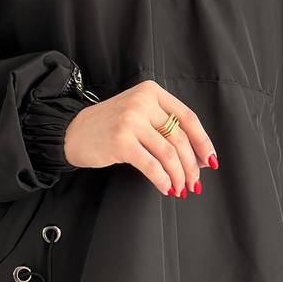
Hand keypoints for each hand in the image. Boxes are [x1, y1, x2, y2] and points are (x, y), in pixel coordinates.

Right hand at [64, 79, 217, 196]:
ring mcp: (131, 120)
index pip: (188, 118)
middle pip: (179, 137)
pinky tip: (165, 188)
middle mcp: (142, 102)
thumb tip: (200, 156)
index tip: (210, 160)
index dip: (202, 141)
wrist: (72, 132)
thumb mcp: (139, 115)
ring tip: (180, 188)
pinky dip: (162, 179)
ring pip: (168, 152)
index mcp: (152, 92)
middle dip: (191, 165)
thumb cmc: (110, 126)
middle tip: (194, 182)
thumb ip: (166, 127)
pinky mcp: (121, 141)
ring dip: (178, 175)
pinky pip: (151, 164)